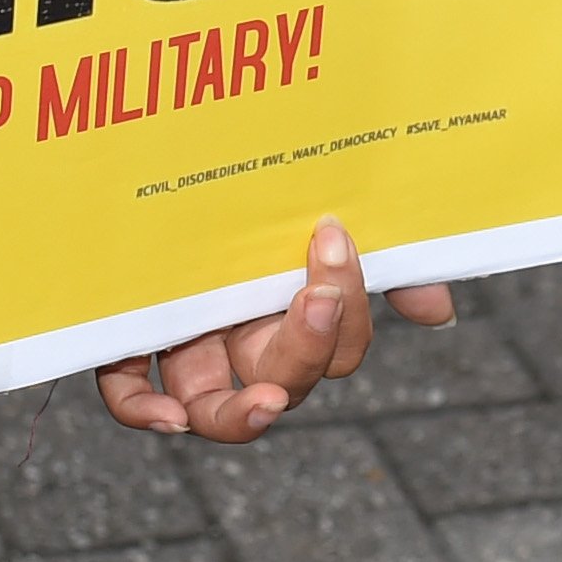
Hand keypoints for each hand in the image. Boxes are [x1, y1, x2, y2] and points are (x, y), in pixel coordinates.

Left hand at [98, 220, 454, 441]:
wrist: (159, 146)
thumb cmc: (248, 187)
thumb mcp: (313, 210)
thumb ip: (380, 260)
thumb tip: (437, 310)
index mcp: (291, 315)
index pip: (335, 347)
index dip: (344, 311)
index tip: (333, 241)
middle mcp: (241, 343)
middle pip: (288, 381)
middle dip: (311, 346)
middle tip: (316, 297)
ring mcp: (184, 350)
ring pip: (215, 409)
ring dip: (243, 415)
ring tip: (262, 403)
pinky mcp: (124, 342)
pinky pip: (127, 394)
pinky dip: (143, 410)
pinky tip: (167, 414)